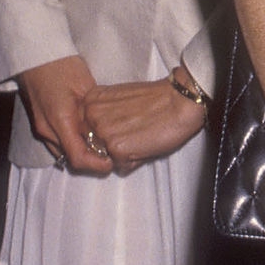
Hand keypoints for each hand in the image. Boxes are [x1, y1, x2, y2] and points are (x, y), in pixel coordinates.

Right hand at [18, 56, 111, 175]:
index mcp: (59, 121)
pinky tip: (87, 136)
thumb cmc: (63, 66)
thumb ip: (94, 114)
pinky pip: (57, 142)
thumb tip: (108, 132)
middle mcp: (47, 129)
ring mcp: (41, 127)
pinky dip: (72, 144)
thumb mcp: (86, 88)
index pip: (78, 157)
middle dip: (91, 161)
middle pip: (70, 158)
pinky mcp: (40, 123)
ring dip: (81, 153)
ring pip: (63, 152)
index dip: (97, 165)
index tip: (113, 163)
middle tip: (112, 156)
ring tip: (102, 147)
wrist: (37, 54)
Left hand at [81, 76, 205, 171]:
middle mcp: (90, 116)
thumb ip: (104, 112)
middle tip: (133, 133)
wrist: (181, 100)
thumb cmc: (157, 98)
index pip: (83, 130)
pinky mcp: (116, 149)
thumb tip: (98, 136)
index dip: (102, 134)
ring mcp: (102, 133)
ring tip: (140, 138)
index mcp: (91, 100)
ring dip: (122, 154)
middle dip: (109, 146)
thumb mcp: (119, 98)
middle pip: (91, 145)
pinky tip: (146, 145)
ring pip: (104, 158)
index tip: (120, 128)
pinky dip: (134, 161)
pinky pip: (120, 166)